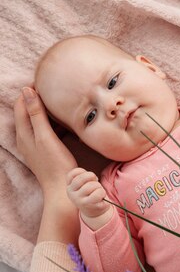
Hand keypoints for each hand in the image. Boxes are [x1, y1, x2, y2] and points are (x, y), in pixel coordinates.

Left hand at [14, 87, 80, 242]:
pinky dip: (53, 123)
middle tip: (54, 90)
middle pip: (28, 112)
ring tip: (61, 103)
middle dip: (38, 99)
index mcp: (23, 133)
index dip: (30, 91)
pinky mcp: (44, 151)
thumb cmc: (56, 164)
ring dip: (47, 111)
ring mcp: (35, 145)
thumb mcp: (46, 137)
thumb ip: (36, 114)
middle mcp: (25, 138)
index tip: (44, 81)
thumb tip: (27, 91)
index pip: (21, 105)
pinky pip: (46, 131)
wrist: (62, 189)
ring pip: (37, 121)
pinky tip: (65, 123)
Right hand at [66, 167, 112, 228]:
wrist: (94, 211)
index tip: (90, 178)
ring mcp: (78, 199)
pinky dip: (102, 193)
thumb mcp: (86, 184)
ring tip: (98, 191)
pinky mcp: (87, 205)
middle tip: (96, 183)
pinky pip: (97, 193)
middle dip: (92, 177)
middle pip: (82, 178)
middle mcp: (71, 192)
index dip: (84, 172)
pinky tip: (101, 196)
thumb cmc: (91, 194)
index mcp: (70, 186)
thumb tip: (92, 176)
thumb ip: (85, 177)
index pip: (74, 173)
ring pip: (91, 185)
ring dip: (99, 186)